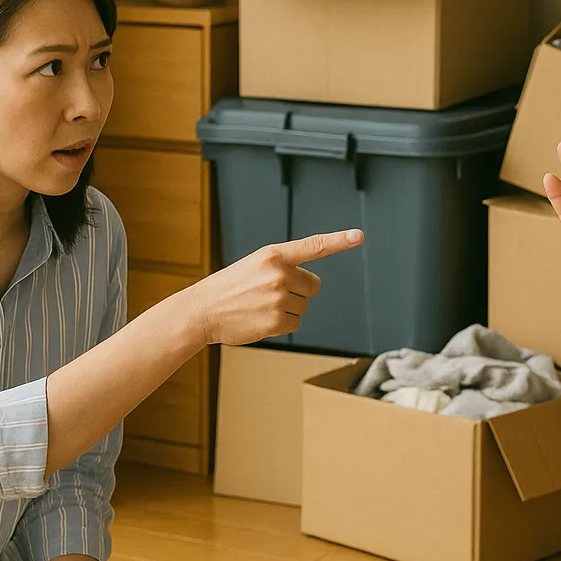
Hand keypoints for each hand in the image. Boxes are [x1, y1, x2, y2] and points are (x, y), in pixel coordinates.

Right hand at [186, 229, 362, 344]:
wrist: (202, 310)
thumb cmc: (230, 287)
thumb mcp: (254, 265)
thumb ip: (282, 266)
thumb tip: (311, 284)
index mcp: (273, 255)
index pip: (313, 246)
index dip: (338, 240)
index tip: (358, 235)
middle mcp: (278, 274)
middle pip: (313, 286)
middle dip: (299, 291)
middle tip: (270, 293)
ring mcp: (278, 298)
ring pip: (303, 306)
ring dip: (287, 309)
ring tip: (260, 306)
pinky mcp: (277, 321)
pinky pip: (296, 323)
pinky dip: (282, 324)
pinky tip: (261, 319)